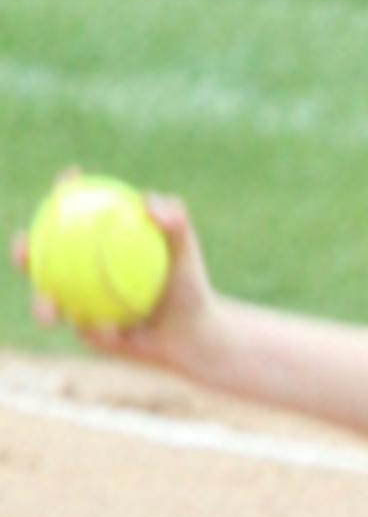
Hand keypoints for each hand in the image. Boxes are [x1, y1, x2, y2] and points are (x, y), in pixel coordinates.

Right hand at [12, 187, 214, 369]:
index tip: (67, 180)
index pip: (71, 216)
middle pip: (40, 258)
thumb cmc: (190, 286)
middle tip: (26, 248)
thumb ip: (174, 223)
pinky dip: (100, 329)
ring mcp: (80, 304)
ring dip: (43, 302)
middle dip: (23, 251)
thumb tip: (147, 200)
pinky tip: (112, 330)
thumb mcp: (186, 253)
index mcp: (94, 246)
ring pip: (50, 301)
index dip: (62, 194)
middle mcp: (80, 272)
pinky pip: (88, 332)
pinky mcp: (90, 334)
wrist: (195, 336)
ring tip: (51, 305)